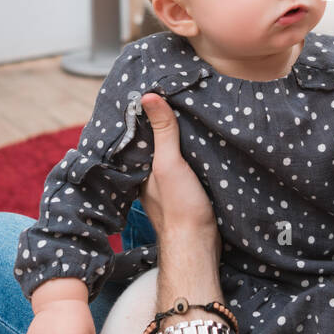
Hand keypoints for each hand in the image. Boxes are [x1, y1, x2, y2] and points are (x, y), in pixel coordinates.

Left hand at [137, 93, 217, 242]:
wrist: (198, 244)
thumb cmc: (179, 206)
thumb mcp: (169, 163)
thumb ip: (162, 131)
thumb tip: (148, 96)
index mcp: (136, 168)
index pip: (135, 134)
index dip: (141, 114)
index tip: (148, 90)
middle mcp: (145, 175)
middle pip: (151, 143)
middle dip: (158, 123)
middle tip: (168, 94)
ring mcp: (163, 184)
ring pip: (166, 153)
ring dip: (173, 138)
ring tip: (183, 110)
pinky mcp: (181, 190)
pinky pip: (180, 164)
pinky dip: (185, 152)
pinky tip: (196, 142)